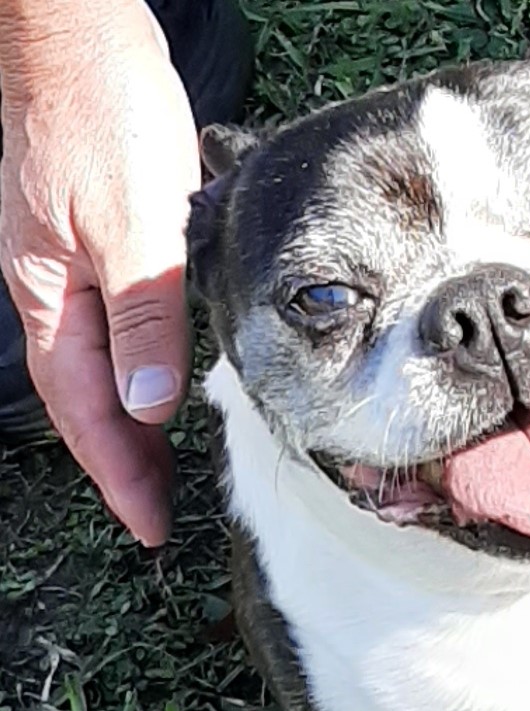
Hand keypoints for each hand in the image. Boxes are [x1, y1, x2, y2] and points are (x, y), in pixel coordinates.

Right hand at [0, 0, 200, 545]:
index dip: (119, 475)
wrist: (79, 33)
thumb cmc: (98, 111)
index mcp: (52, 298)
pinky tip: (157, 380)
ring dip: (129, 424)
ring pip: (98, 371)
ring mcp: (70, 268)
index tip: (149, 525)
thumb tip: (148, 405)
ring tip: (160, 468)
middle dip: (121, 464)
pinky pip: (112, 331)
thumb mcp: (134, 224)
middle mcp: (54, 292)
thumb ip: (144, 318)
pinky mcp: (94, 243)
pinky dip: (135, 370)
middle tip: (158, 513)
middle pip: (87, 403)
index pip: (87, 413)